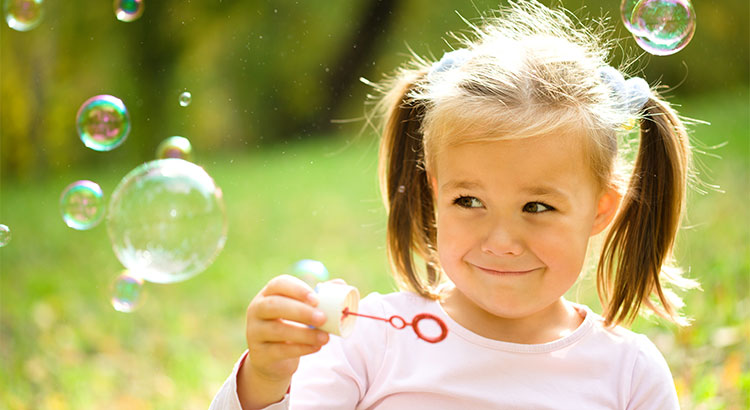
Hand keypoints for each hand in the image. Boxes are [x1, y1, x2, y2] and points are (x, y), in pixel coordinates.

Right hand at [238, 275, 328, 407]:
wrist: (273, 359)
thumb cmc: (292, 326)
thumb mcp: (303, 310)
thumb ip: (320, 297)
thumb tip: (340, 284)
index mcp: (268, 293)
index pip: (278, 284)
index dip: (297, 290)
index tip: (316, 299)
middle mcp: (257, 309)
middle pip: (274, 305)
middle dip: (301, 311)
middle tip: (323, 318)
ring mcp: (254, 331)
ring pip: (277, 330)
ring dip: (304, 334)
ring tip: (325, 338)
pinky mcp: (258, 353)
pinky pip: (279, 350)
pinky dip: (300, 349)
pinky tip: (316, 347)